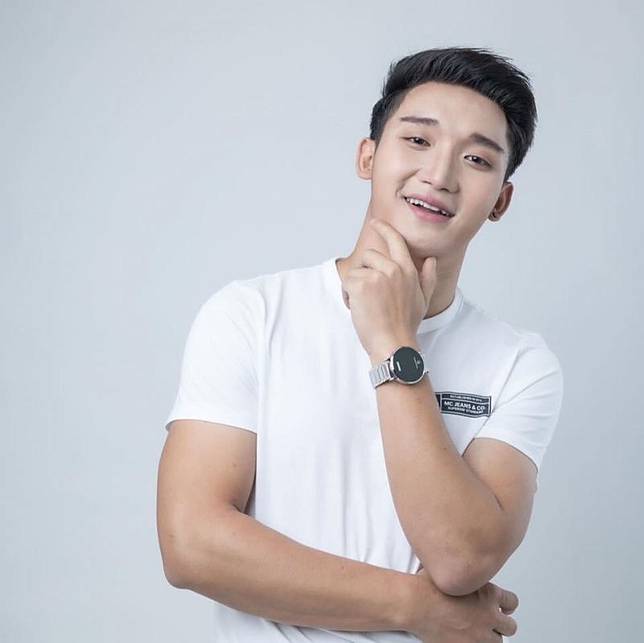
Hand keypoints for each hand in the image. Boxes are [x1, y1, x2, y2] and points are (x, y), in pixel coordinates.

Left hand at [342, 218, 437, 358]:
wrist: (393, 344)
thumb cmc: (406, 325)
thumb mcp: (423, 300)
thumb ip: (428, 278)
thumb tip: (431, 260)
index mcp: (408, 270)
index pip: (396, 241)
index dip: (384, 229)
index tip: (376, 223)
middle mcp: (394, 269)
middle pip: (370, 256)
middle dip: (365, 272)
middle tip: (369, 295)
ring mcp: (377, 276)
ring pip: (357, 270)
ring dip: (356, 285)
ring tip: (366, 304)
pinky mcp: (361, 285)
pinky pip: (347, 282)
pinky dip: (348, 296)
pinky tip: (358, 309)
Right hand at [404, 567, 518, 641]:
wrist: (416, 603)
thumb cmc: (427, 585)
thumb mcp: (452, 570)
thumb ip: (463, 574)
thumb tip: (458, 565)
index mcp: (488, 593)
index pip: (511, 601)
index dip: (506, 605)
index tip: (501, 606)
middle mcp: (488, 615)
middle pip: (509, 626)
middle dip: (500, 624)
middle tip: (490, 622)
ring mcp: (480, 634)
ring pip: (497, 642)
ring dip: (489, 637)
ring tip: (478, 632)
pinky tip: (466, 638)